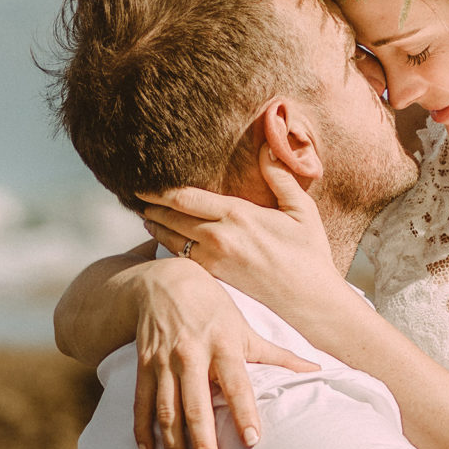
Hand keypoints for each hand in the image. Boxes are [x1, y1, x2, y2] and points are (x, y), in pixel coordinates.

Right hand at [131, 258, 318, 448]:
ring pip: (167, 410)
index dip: (244, 411)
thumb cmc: (213, 307)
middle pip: (196, 404)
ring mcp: (164, 360)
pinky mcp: (143, 365)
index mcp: (223, 343)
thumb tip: (315, 370)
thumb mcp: (245, 326)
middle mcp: (192, 353)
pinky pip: (142, 402)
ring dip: (173, 446)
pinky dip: (142, 429)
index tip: (252, 440)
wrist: (165, 281)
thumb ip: (277, 354)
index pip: (236, 383)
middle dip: (202, 442)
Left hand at [138, 146, 346, 321]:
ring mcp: (214, 261)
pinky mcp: (215, 279)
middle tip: (138, 196)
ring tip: (147, 216)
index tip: (144, 182)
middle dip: (151, 206)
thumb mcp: (302, 210)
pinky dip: (169, 247)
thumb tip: (268, 146)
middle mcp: (220, 238)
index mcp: (239, 215)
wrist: (310, 302)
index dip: (160, 190)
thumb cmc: (310, 253)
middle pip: (171, 217)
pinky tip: (166, 241)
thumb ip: (281, 177)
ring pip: (171, 240)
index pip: (186, 198)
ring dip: (156, 227)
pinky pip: (181, 259)